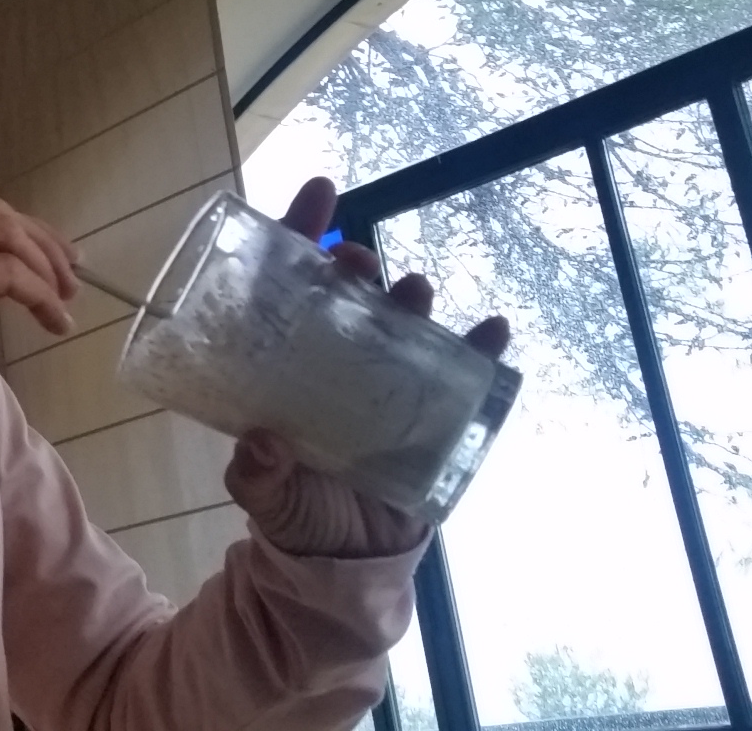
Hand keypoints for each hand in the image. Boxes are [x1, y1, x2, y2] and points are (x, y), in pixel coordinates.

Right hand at [0, 197, 76, 419]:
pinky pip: (4, 273)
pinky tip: (52, 320)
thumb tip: (17, 273)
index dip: (24, 232)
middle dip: (41, 244)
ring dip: (44, 270)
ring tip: (64, 306)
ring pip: (3, 236)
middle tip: (71, 281)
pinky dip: (37, 294)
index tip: (59, 260)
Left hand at [223, 178, 509, 557]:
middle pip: (348, 293)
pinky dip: (480, 348)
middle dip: (354, 265)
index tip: (320, 193)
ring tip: (413, 291)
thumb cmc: (297, 513)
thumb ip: (258, 476)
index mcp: (286, 364)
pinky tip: (493, 330)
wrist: (347, 559)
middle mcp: (337, 360)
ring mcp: (388, 381)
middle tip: (353, 258)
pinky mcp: (432, 412)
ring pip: (402, 322)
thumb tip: (261, 445)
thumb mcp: (267, 496)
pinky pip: (463, 372)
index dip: (301, 234)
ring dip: (409, 299)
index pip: (289, 284)